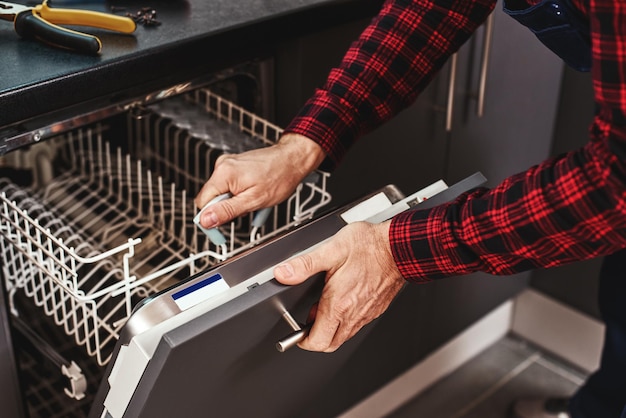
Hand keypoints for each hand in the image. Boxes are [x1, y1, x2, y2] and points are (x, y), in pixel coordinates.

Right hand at [194, 133, 325, 227]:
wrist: (292, 160)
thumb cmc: (279, 177)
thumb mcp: (253, 201)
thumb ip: (227, 211)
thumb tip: (206, 220)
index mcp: (223, 173)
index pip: (203, 202)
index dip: (210, 218)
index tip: (219, 228)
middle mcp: (222, 165)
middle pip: (212, 197)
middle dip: (226, 208)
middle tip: (246, 209)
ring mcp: (228, 164)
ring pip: (221, 193)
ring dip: (234, 201)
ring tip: (253, 198)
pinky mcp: (234, 165)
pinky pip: (229, 186)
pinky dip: (239, 193)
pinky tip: (253, 192)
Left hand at [274, 221, 405, 351]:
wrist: (399, 247)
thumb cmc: (370, 247)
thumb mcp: (332, 250)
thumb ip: (304, 264)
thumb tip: (283, 274)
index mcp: (339, 304)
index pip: (318, 342)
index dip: (302, 340)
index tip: (296, 331)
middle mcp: (353, 314)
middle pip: (330, 344)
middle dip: (315, 337)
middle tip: (310, 317)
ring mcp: (366, 314)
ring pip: (344, 335)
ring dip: (330, 327)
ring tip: (325, 304)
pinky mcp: (375, 309)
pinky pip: (357, 324)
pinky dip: (345, 320)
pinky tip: (343, 299)